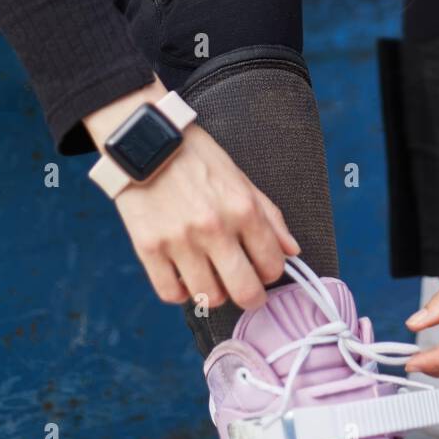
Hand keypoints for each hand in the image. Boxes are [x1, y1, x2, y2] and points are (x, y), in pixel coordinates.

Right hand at [112, 122, 301, 311]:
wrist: (146, 141)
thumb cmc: (196, 159)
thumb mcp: (240, 179)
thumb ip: (269, 217)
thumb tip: (292, 251)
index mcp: (243, 209)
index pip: (272, 266)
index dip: (270, 273)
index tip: (261, 269)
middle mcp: (215, 228)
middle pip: (245, 292)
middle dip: (250, 297)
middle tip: (245, 290)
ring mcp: (180, 241)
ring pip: (208, 298)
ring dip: (213, 293)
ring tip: (210, 276)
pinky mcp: (148, 248)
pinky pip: (171, 293)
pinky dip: (180, 292)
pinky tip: (183, 276)